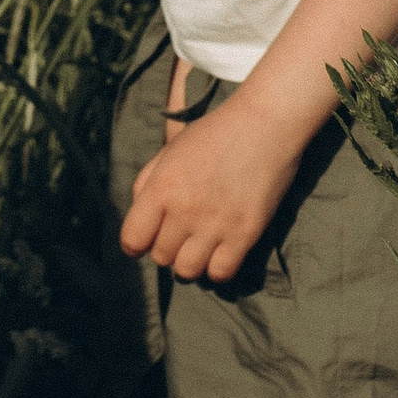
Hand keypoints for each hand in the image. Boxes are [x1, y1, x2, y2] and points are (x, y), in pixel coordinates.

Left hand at [118, 90, 306, 283]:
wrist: (265, 124)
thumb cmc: (215, 134)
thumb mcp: (170, 151)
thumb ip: (147, 183)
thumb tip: (138, 217)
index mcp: (162, 187)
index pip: (132, 240)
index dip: (136, 243)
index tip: (147, 237)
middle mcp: (185, 209)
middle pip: (160, 257)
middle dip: (167, 247)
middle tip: (181, 233)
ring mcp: (216, 224)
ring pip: (187, 271)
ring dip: (190, 261)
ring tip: (199, 245)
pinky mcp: (245, 234)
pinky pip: (220, 274)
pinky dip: (217, 268)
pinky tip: (220, 252)